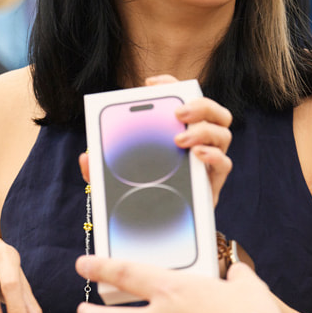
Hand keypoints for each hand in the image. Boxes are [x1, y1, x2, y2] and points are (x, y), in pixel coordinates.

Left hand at [78, 74, 233, 204]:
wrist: (157, 230)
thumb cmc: (142, 195)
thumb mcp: (116, 179)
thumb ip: (101, 168)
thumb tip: (86, 158)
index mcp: (179, 132)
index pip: (184, 99)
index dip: (172, 85)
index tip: (151, 82)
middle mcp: (199, 142)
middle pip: (214, 112)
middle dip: (200, 105)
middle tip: (178, 112)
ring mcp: (209, 162)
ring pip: (223, 133)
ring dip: (204, 131)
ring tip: (181, 140)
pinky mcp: (214, 184)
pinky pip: (225, 164)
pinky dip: (213, 156)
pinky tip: (197, 156)